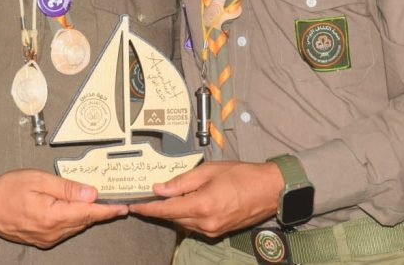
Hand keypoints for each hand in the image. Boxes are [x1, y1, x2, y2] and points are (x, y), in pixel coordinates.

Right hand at [0, 169, 127, 247]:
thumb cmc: (8, 189)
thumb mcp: (39, 180)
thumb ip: (67, 188)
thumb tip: (91, 193)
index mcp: (52, 216)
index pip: (88, 214)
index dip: (108, 210)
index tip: (123, 207)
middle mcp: (51, 232)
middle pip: (84, 221)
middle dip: (100, 211)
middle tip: (114, 199)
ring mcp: (46, 239)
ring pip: (75, 226)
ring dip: (86, 215)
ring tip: (98, 202)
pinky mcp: (42, 240)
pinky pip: (64, 230)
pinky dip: (73, 219)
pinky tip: (75, 209)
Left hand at [129, 160, 282, 237]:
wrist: (269, 190)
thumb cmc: (242, 175)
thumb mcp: (209, 171)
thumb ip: (182, 181)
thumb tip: (159, 188)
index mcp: (201, 206)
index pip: (166, 210)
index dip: (147, 208)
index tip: (133, 205)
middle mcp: (205, 223)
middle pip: (172, 218)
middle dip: (158, 208)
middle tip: (145, 198)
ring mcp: (212, 230)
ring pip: (183, 222)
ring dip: (173, 211)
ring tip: (165, 197)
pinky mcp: (218, 232)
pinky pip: (195, 225)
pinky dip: (187, 215)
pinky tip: (186, 202)